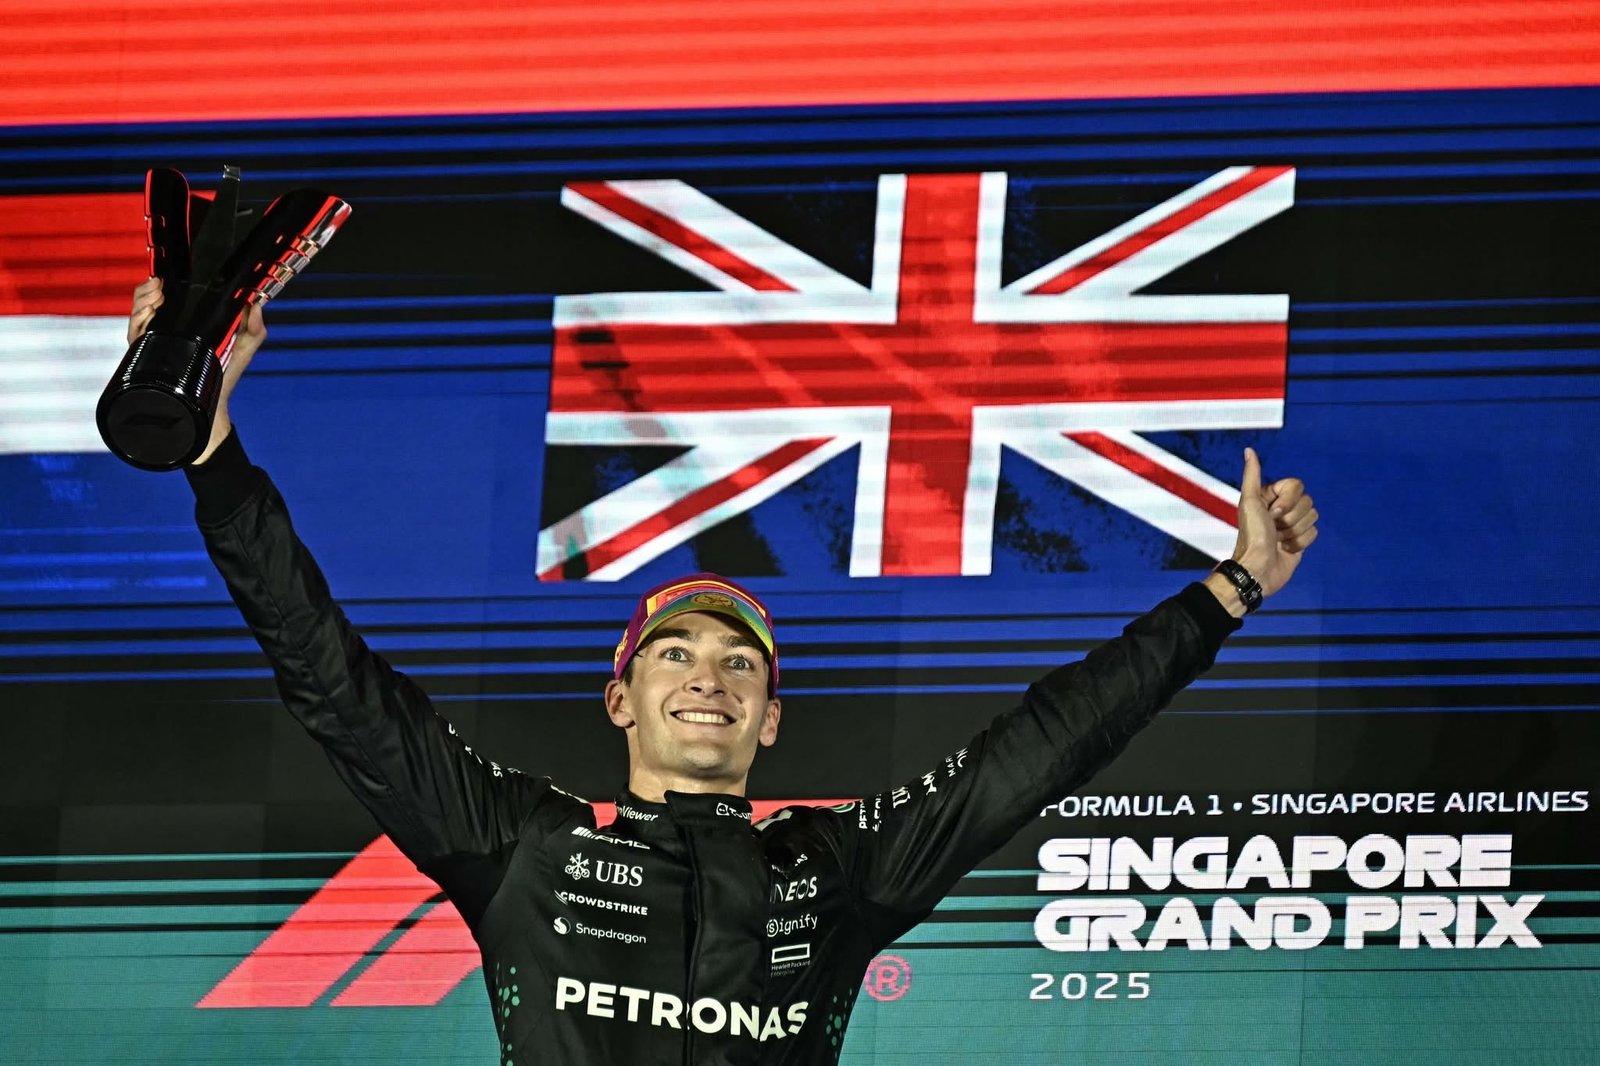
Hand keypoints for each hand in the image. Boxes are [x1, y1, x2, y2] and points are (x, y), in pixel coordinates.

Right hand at [127, 278, 266, 462]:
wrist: (211, 407)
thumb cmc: (225, 375)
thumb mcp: (243, 348)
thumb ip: (254, 328)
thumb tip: (257, 303)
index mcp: (185, 323)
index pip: (165, 297)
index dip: (161, 285)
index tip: (165, 279)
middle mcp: (165, 331)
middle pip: (145, 301)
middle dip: (147, 290)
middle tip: (159, 287)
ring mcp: (155, 343)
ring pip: (137, 314)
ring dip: (142, 301)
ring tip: (156, 298)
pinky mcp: (146, 357)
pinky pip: (134, 334)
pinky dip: (137, 320)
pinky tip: (148, 314)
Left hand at [1230, 446, 1317, 597]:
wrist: (1258, 569)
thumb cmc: (1252, 536)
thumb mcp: (1249, 502)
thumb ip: (1252, 475)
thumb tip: (1249, 450)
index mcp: (1270, 495)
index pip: (1297, 485)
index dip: (1288, 500)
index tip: (1272, 513)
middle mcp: (1282, 507)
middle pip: (1307, 501)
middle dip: (1291, 518)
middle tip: (1274, 529)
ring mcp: (1292, 523)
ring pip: (1313, 517)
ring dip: (1295, 531)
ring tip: (1278, 540)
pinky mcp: (1301, 539)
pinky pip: (1315, 532)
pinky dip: (1300, 542)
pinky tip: (1285, 549)